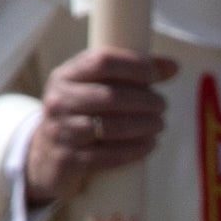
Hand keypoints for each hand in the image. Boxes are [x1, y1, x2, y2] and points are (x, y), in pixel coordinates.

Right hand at [24, 48, 176, 207]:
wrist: (47, 155)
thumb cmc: (81, 114)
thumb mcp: (95, 88)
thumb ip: (131, 74)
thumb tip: (174, 66)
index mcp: (66, 75)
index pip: (102, 61)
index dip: (134, 66)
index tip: (155, 75)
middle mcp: (59, 100)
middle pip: (111, 96)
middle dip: (145, 101)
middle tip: (162, 106)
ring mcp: (62, 131)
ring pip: (111, 127)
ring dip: (144, 126)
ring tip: (159, 125)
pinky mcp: (69, 159)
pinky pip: (109, 155)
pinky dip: (135, 150)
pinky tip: (150, 144)